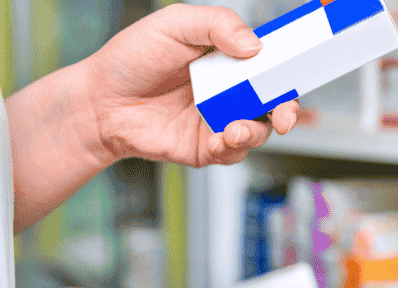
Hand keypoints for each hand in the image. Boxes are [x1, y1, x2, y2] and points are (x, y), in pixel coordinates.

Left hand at [83, 4, 299, 166]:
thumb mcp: (174, 24)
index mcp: (228, 58)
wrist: (99, 102)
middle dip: (287, 111)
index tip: (299, 72)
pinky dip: (230, 149)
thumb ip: (217, 24)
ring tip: (233, 129)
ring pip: (257, 131)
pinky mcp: (205, 147)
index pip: (270, 63)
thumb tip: (254, 45)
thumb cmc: (132, 59)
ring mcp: (218, 119)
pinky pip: (232, 153)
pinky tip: (215, 140)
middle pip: (275, 102)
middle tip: (284, 115)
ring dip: (254, 132)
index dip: (289, 69)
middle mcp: (228, 90)